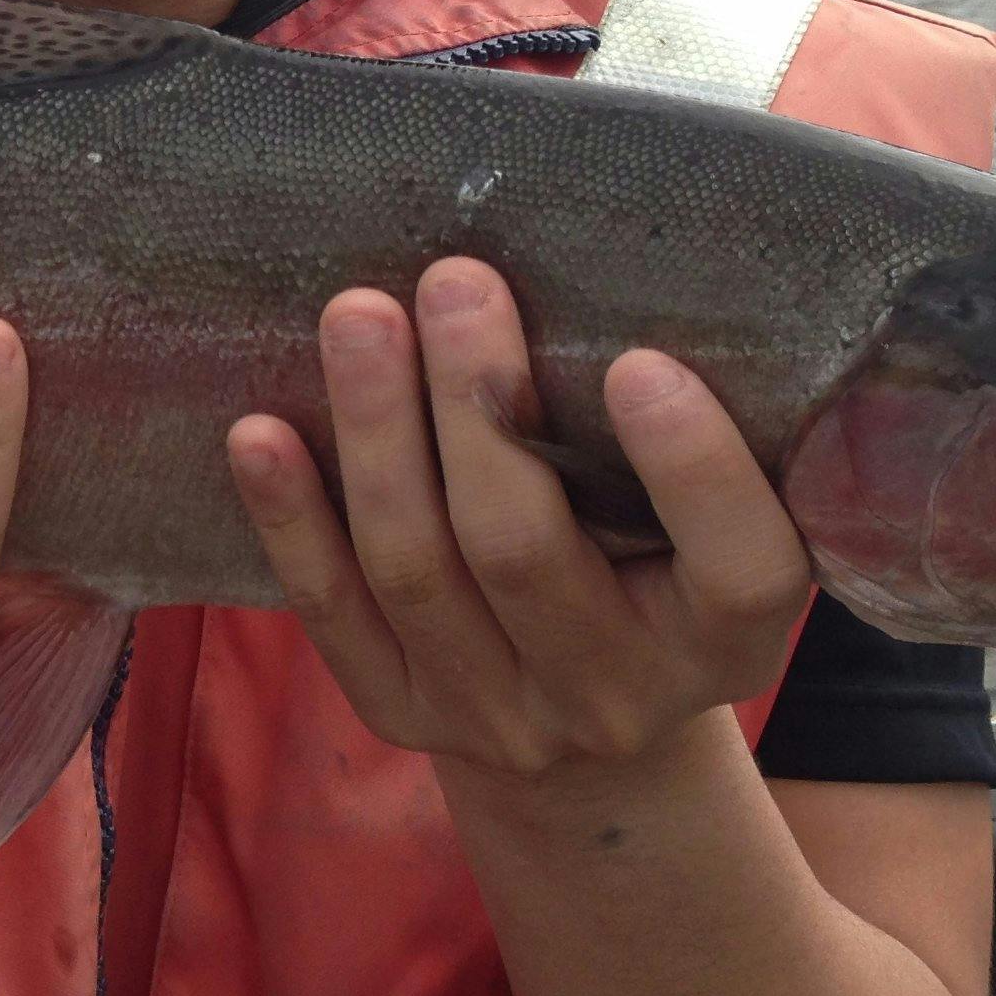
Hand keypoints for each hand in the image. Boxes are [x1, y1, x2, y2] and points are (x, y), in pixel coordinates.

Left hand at [225, 258, 808, 784]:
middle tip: (455, 282)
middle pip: (524, 551)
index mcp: (729, 639)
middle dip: (478, 405)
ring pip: (415, 568)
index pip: (737, 568)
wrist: (590, 727)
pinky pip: (333, 614)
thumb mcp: (708, 526)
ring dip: (376, 432)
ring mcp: (499, 714)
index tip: (640, 362)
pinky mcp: (401, 712)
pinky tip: (258, 432)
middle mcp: (616, 690)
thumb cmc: (659, 570)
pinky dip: (291, 519)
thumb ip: (678, 444)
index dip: (693, 470)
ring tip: (359, 315)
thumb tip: (601, 267)